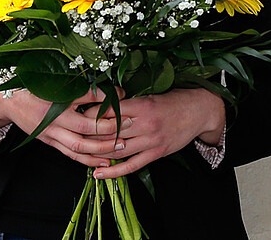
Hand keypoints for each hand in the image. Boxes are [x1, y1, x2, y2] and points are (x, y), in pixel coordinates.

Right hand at [0, 87, 133, 167]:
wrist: (9, 103)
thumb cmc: (34, 88)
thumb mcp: (56, 83)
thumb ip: (83, 89)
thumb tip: (112, 92)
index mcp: (55, 105)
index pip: (85, 104)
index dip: (105, 103)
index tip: (122, 96)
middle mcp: (53, 123)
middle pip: (85, 132)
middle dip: (109, 130)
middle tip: (128, 125)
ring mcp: (52, 136)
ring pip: (79, 148)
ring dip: (102, 149)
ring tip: (121, 147)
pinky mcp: (51, 143)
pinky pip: (71, 155)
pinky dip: (88, 160)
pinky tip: (104, 161)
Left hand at [88, 87, 225, 178]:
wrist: (200, 111)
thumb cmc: (174, 100)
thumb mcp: (151, 96)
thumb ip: (129, 104)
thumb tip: (102, 107)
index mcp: (142, 106)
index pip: (109, 112)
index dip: (90, 114)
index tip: (75, 114)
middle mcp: (145, 124)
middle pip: (110, 132)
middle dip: (89, 134)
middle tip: (70, 134)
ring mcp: (151, 141)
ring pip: (117, 151)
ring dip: (97, 153)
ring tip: (79, 154)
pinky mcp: (156, 153)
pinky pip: (131, 166)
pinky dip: (113, 172)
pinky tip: (98, 174)